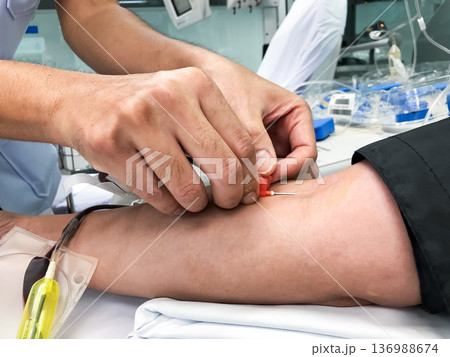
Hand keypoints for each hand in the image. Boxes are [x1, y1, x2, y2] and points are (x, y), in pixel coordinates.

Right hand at [53, 68, 258, 214]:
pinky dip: (167, 204)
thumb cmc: (140, 106)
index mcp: (196, 84)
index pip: (242, 141)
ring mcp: (138, 120)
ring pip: (187, 185)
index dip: (250, 175)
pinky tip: (167, 197)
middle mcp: (170, 97)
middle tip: (226, 203)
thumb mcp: (183, 101)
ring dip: (195, 204)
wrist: (81, 101)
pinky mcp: (112, 146)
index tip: (248, 190)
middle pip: (222, 164)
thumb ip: (216, 129)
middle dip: (230, 195)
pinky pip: (155, 194)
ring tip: (193, 201)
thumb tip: (248, 175)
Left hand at [201, 56, 316, 181]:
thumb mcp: (244, 109)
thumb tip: (267, 169)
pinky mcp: (258, 151)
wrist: (206, 76)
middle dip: (281, 177)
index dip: (293, 168)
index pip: (308, 151)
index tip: (270, 175)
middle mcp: (289, 130)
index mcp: (297, 114)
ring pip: (281, 172)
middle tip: (260, 184)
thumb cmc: (229, 80)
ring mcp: (274, 142)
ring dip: (268, 180)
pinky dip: (256, 178)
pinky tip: (243, 178)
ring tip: (248, 182)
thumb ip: (256, 139)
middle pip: (297, 166)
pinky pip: (264, 171)